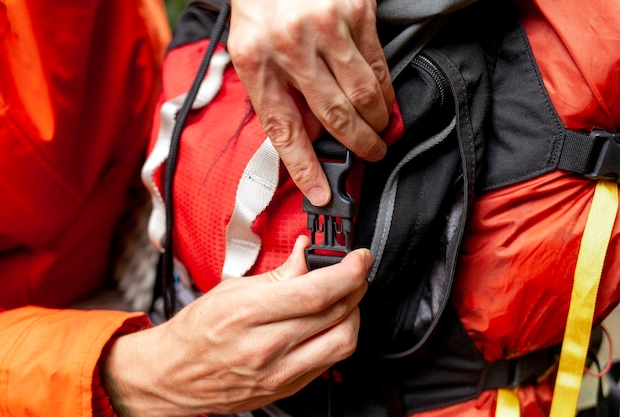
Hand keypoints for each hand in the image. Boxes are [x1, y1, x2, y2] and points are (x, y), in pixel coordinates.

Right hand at [103, 236, 370, 416]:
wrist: (174, 374)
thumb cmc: (197, 331)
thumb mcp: (232, 289)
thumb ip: (278, 272)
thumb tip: (306, 252)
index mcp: (248, 313)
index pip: (314, 292)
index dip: (348, 272)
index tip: (359, 259)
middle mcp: (265, 347)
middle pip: (334, 315)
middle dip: (356, 287)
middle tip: (355, 272)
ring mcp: (277, 373)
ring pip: (341, 342)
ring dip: (354, 315)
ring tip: (345, 298)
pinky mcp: (285, 390)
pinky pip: (329, 363)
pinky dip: (338, 338)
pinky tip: (330, 324)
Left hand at [228, 0, 393, 205]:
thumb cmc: (261, 4)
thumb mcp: (250, 48)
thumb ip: (276, 92)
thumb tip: (310, 135)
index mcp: (255, 60)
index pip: (283, 128)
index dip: (304, 167)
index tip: (321, 193)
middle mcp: (291, 45)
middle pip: (333, 116)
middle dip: (358, 145)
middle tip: (372, 155)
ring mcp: (326, 27)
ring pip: (362, 94)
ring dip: (376, 122)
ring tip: (380, 132)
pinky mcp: (356, 11)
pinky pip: (377, 65)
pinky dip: (384, 90)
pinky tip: (384, 101)